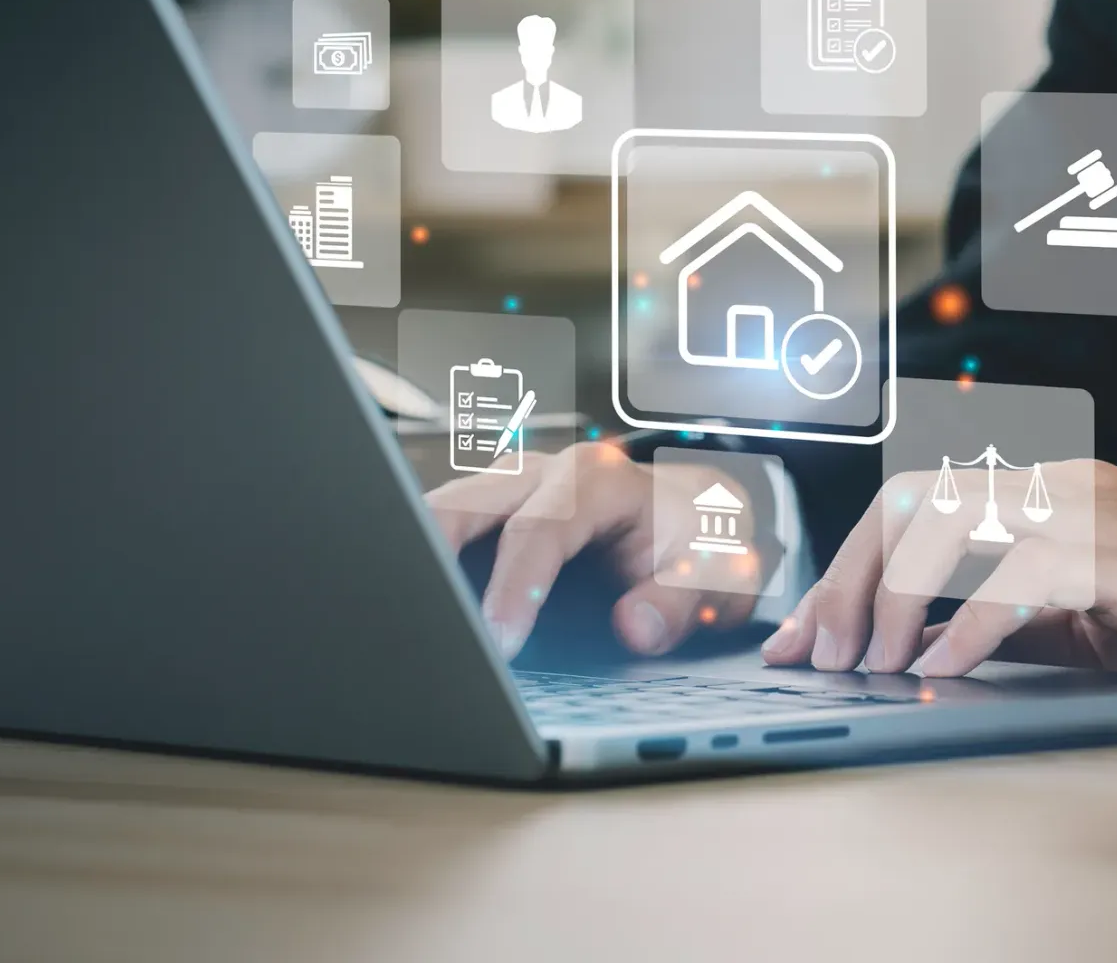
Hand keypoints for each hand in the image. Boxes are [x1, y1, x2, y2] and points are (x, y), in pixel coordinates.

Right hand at [427, 443, 761, 660]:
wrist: (694, 514)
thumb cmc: (697, 539)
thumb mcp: (714, 570)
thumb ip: (679, 600)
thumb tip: (633, 628)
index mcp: (597, 479)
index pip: (540, 529)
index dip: (515, 586)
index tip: (499, 642)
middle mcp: (542, 474)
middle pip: (464, 504)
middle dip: (428, 555)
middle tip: (414, 623)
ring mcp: (507, 491)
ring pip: (441, 515)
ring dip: (418, 562)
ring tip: (402, 623)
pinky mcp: (489, 516)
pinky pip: (445, 537)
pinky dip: (427, 571)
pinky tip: (420, 615)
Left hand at [761, 459, 1116, 685]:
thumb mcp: (1095, 618)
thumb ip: (1021, 618)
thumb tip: (931, 650)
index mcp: (1047, 491)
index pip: (917, 503)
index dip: (847, 564)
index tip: (803, 630)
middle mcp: (1059, 484)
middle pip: (912, 503)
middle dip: (845, 577)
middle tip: (813, 650)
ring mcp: (1090, 508)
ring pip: (950, 524)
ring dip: (891, 599)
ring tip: (868, 664)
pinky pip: (1021, 578)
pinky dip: (966, 627)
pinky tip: (938, 669)